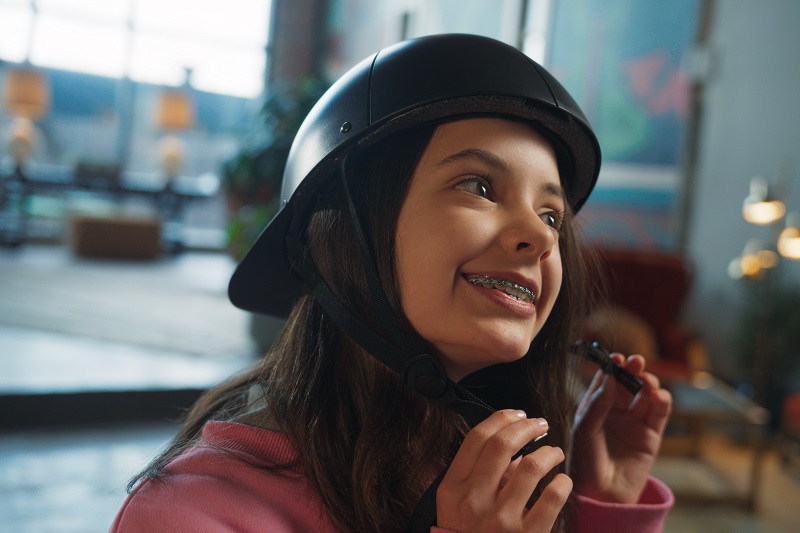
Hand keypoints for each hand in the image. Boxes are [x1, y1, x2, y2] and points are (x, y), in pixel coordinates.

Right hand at [437, 410, 571, 531]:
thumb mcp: (456, 505)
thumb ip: (476, 474)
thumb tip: (513, 451)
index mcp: (453, 488)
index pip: (476, 438)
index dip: (500, 418)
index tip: (517, 414)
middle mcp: (474, 501)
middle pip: (503, 444)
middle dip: (527, 426)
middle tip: (540, 424)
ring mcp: (500, 521)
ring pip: (531, 466)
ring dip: (549, 452)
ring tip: (555, 452)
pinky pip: (552, 499)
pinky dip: (562, 484)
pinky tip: (562, 481)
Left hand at [569, 353, 671, 502]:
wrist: (602, 495)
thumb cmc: (585, 461)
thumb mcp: (584, 429)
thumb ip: (597, 404)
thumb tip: (609, 377)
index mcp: (594, 408)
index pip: (604, 383)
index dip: (611, 369)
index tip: (616, 358)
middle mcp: (614, 413)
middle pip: (626, 385)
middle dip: (632, 371)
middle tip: (636, 362)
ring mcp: (633, 423)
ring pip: (644, 396)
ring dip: (648, 384)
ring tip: (647, 381)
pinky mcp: (651, 436)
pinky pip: (658, 413)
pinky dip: (661, 401)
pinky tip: (658, 395)